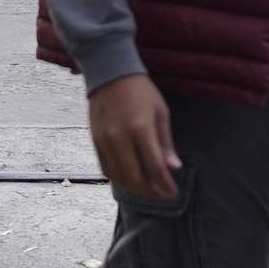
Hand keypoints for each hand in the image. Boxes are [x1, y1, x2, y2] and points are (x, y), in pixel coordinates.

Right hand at [88, 73, 180, 200]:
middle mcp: (120, 139)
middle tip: (161, 193)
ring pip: (119, 177)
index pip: (155, 168)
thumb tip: (174, 168)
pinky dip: (119, 179)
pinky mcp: (95, 142)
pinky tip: (130, 179)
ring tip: (148, 189)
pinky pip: (106, 169)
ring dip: (135, 188)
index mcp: (141, 129)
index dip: (165, 185)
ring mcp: (105, 141)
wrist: (110, 73)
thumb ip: (165, 143)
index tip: (173, 192)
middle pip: (135, 178)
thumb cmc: (141, 92)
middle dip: (151, 191)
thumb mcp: (160, 112)